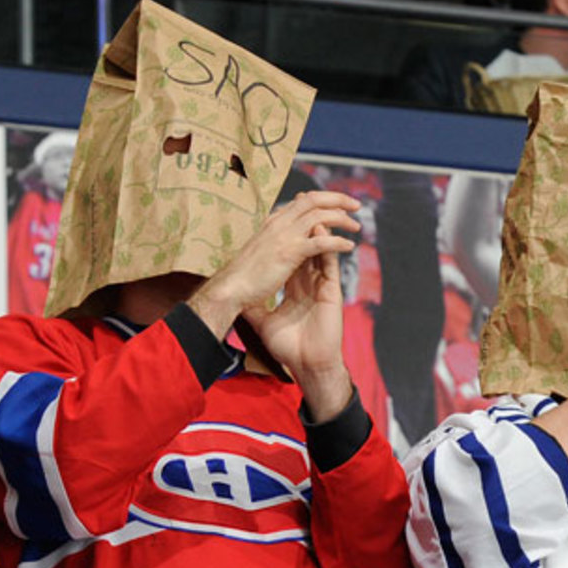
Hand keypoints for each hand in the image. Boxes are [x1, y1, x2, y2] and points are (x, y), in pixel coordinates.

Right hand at [191, 190, 360, 334]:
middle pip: (313, 200)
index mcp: (273, 222)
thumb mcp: (261, 251)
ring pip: (320, 216)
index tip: (337, 204)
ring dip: (342, 218)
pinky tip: (350, 246)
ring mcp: (284, 236)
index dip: (322, 199)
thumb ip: (274, 242)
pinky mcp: (289, 252)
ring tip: (357, 226)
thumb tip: (285, 242)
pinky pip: (320, 242)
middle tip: (356, 205)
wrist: (230, 288)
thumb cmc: (243, 276)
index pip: (302, 201)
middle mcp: (279, 223)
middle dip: (337, 199)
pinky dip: (338, 242)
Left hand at [200, 191, 360, 419]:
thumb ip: (254, 310)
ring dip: (320, 227)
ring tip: (314, 207)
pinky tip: (320, 229)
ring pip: (322, 249)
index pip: (292, 254)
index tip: (276, 219)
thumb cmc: (290, 347)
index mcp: (295, 287)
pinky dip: (327, 245)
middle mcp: (309, 282)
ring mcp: (321, 285)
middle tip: (300, 203)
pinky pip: (330, 262)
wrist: (308, 364)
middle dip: (306, 224)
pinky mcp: (331, 291)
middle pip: (308, 245)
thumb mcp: (264, 324)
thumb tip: (236, 302)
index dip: (286, 236)